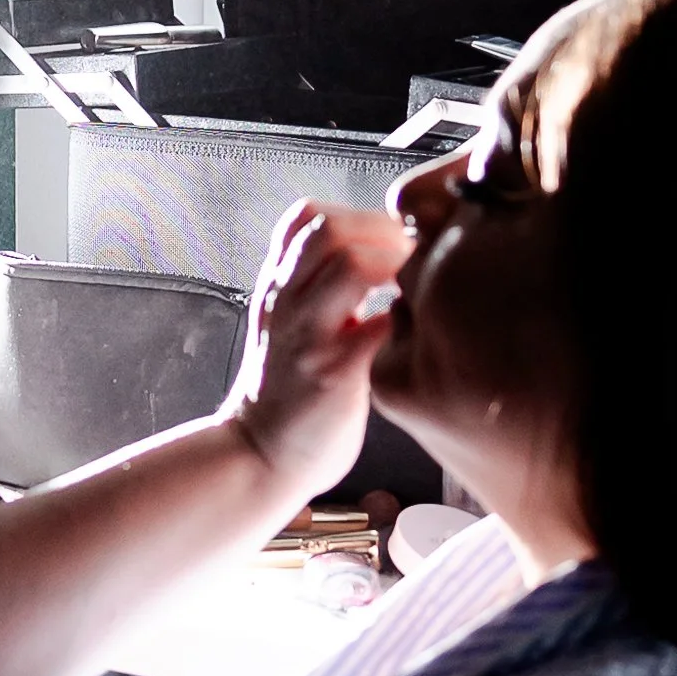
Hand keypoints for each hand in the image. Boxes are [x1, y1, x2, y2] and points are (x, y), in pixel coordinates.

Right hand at [231, 200, 412, 496]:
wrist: (260, 459)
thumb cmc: (291, 398)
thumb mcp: (293, 328)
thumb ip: (323, 292)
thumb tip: (384, 261)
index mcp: (279, 288)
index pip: (307, 216)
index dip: (358, 217)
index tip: (390, 244)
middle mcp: (287, 302)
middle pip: (329, 226)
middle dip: (383, 231)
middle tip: (412, 261)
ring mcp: (307, 336)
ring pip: (350, 262)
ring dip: (397, 266)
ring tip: (414, 291)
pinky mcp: (332, 373)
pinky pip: (377, 324)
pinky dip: (406, 317)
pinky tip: (416, 333)